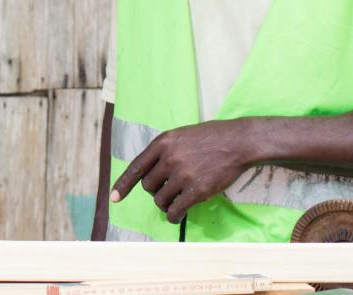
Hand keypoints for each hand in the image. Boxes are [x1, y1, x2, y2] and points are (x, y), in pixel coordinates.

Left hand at [110, 119, 255, 222]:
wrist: (238, 141)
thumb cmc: (210, 137)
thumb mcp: (181, 135)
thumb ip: (164, 151)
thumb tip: (150, 172)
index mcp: (163, 142)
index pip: (136, 167)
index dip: (123, 184)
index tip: (114, 198)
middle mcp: (169, 158)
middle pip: (148, 186)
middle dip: (155, 191)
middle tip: (168, 190)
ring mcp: (183, 174)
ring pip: (160, 200)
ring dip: (165, 204)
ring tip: (176, 200)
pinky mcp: (197, 190)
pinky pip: (175, 210)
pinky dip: (174, 216)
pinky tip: (178, 215)